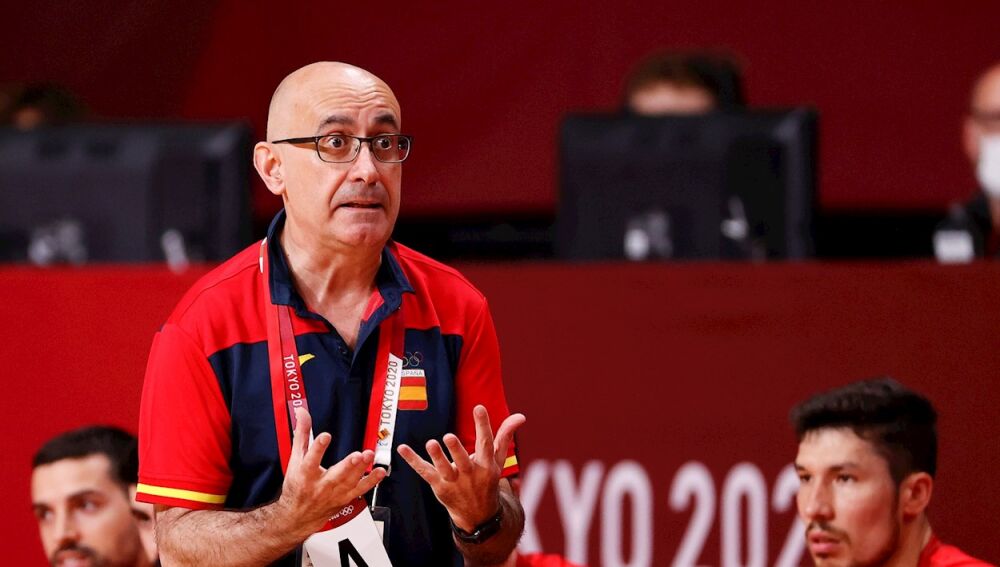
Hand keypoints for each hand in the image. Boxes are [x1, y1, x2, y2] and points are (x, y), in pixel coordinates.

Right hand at [277, 407, 386, 533]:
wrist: (298, 515)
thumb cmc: (297, 485)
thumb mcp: (295, 459)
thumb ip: (302, 435)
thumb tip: (302, 412)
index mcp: (305, 474)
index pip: (310, 460)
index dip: (317, 448)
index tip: (325, 436)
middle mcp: (320, 485)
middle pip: (335, 475)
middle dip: (347, 465)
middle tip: (357, 455)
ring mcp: (334, 493)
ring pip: (350, 481)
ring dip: (361, 469)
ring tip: (369, 455)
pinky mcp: (345, 497)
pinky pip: (360, 490)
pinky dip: (371, 482)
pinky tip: (380, 472)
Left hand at [397, 405, 525, 530]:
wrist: (478, 516)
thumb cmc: (487, 481)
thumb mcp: (498, 461)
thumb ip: (505, 437)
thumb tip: (520, 416)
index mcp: (486, 465)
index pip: (486, 444)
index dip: (483, 425)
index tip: (479, 407)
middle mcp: (470, 474)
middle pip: (463, 461)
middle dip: (456, 450)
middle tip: (449, 436)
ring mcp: (453, 482)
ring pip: (444, 469)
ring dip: (437, 457)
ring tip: (431, 443)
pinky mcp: (439, 487)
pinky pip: (424, 472)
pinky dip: (413, 460)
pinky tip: (402, 448)